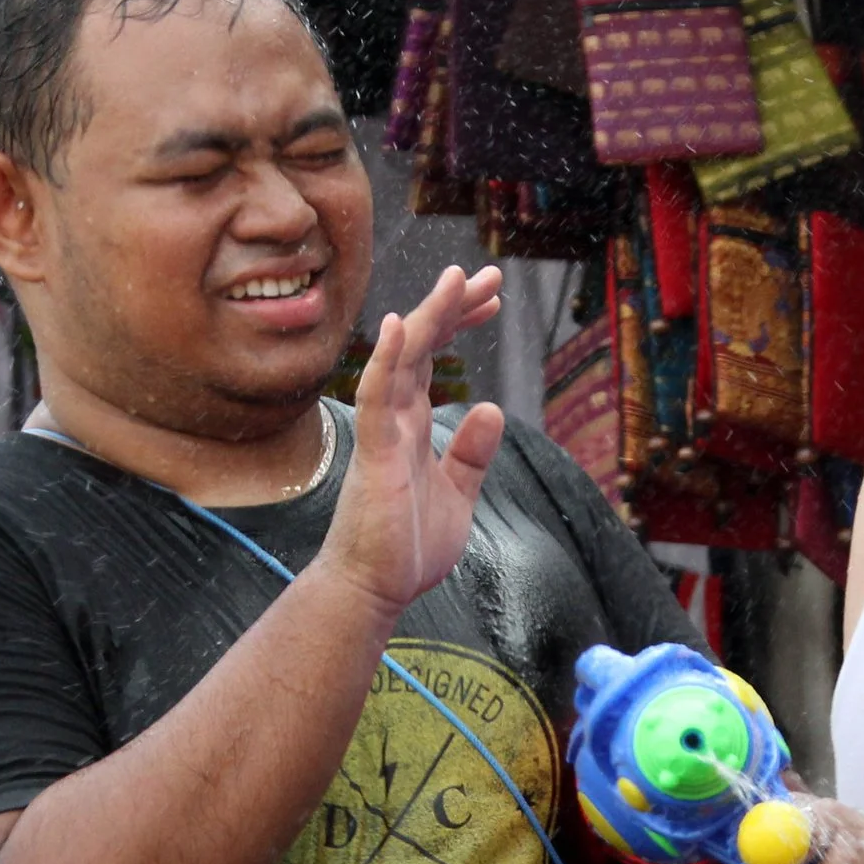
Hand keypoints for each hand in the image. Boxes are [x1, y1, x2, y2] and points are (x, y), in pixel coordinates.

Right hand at [321, 266, 506, 613]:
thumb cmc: (405, 549)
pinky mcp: (373, 454)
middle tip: (490, 273)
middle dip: (454, 308)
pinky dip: (385, 360)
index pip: (433, 361)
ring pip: (402, 360)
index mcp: (411, 428)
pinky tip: (399, 324)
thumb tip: (491, 410)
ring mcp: (381, 434)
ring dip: (430, 317)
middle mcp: (393, 421)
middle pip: (421, 348)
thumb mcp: (457, 496)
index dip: (459, 325)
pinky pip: (376, 398)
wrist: (372, 590)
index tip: (491, 299)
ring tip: (459, 278)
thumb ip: (471, 455)